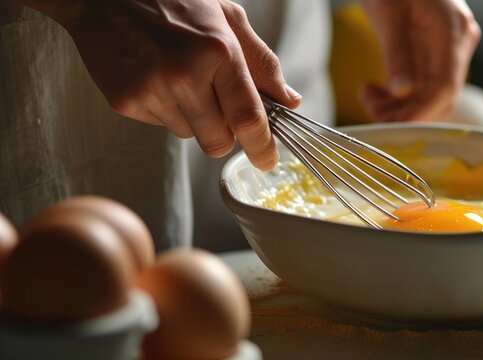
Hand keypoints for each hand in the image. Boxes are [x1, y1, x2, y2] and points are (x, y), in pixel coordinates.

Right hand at [39, 0, 299, 170]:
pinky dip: (165, 110)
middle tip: (219, 105)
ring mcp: (151, 90)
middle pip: (218, 142)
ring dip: (193, 118)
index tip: (267, 159)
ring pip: (189, 135)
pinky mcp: (125, 101)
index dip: (262, 146)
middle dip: (225, 134)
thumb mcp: (227, 17)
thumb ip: (262, 63)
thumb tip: (290, 101)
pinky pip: (160, 125)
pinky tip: (156, 77)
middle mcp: (184, 75)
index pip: (248, 118)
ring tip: (179, 77)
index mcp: (218, 51)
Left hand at [360, 0, 480, 121]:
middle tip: (371, 110)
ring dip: (401, 106)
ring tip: (368, 97)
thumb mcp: (386, 13)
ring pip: (433, 93)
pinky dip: (402, 93)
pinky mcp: (439, 48)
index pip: (444, 86)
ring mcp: (452, 45)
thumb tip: (403, 92)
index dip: (420, 112)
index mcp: (451, 29)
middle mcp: (459, 39)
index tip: (391, 124)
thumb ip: (397, 53)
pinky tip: (376, 89)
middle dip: (406, 112)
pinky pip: (426, 82)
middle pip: (441, 95)